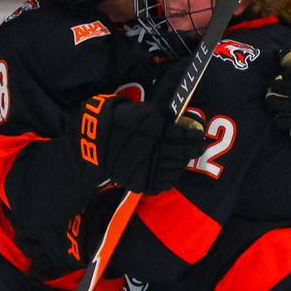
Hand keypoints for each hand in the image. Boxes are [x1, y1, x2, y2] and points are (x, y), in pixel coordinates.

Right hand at [77, 93, 206, 193]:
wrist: (91, 144)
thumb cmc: (112, 121)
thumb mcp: (136, 108)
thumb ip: (158, 113)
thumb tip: (176, 119)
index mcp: (155, 127)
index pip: (184, 133)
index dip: (194, 134)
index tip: (199, 134)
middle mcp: (156, 148)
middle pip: (183, 151)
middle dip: (194, 148)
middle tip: (199, 146)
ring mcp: (149, 167)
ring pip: (176, 167)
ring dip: (183, 162)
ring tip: (184, 158)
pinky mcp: (142, 182)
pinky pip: (164, 182)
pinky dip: (171, 177)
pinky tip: (171, 170)